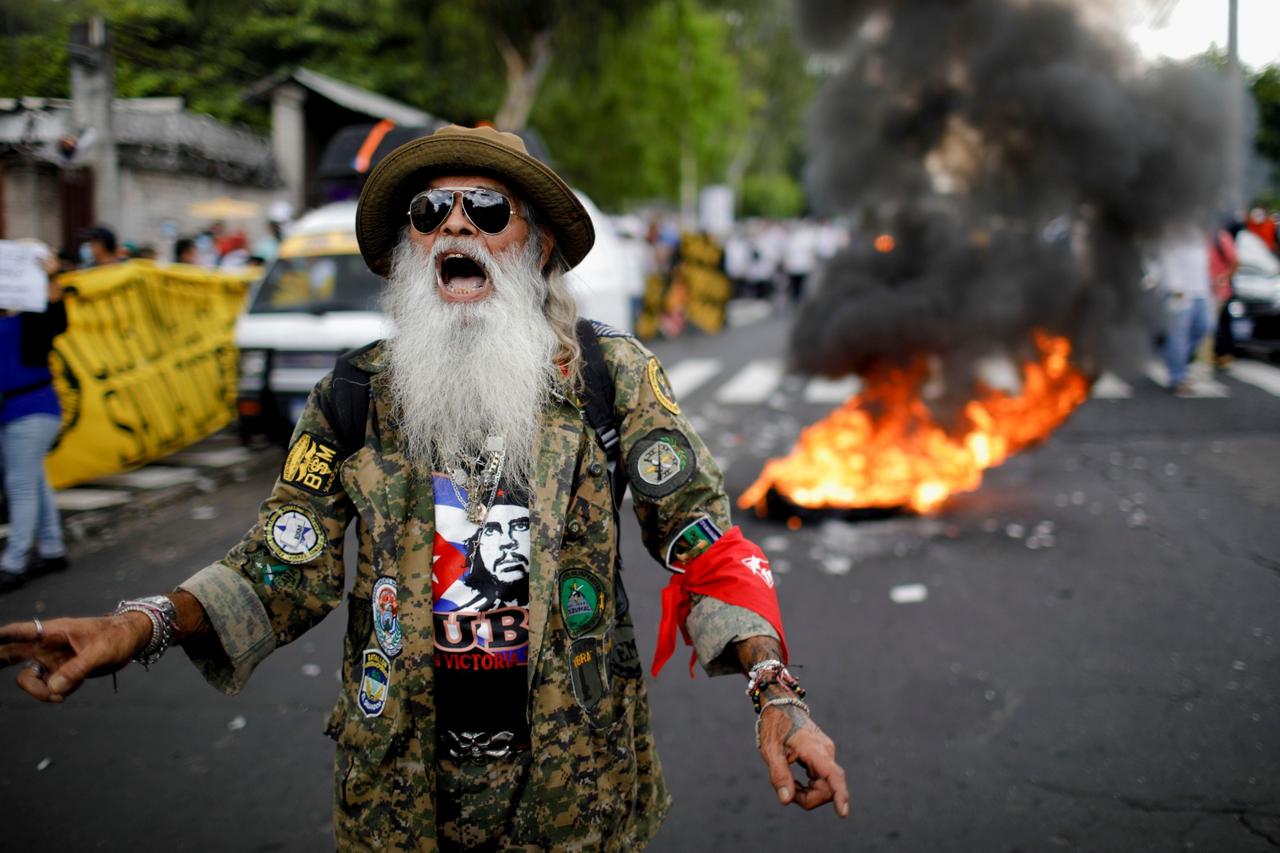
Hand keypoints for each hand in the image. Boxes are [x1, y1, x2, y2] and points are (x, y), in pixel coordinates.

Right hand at [0, 614, 151, 701]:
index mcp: (54, 632)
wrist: (132, 641)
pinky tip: (69, 691)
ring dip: (38, 691)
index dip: (3, 636)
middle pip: (11, 653)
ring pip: (28, 679)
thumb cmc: (116, 637)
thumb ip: (77, 669)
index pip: (22, 632)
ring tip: (59, 696)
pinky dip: (53, 694)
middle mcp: (47, 646)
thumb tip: (53, 688)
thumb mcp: (100, 652)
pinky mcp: (60, 673)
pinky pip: (46, 688)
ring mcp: (52, 660)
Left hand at [757, 694, 849, 816]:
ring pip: (825, 786)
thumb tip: (786, 800)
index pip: (832, 775)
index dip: (839, 795)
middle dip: (807, 798)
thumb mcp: (770, 750)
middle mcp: (826, 751)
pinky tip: (794, 779)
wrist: (782, 705)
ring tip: (787, 781)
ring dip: (807, 792)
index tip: (843, 813)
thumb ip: (779, 775)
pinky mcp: (824, 757)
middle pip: (826, 789)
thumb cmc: (774, 725)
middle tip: (785, 790)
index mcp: (814, 748)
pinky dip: (809, 786)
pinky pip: (822, 780)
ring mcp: (827, 754)